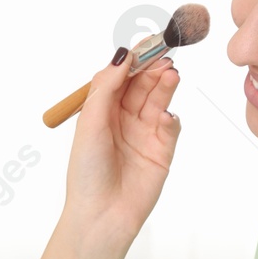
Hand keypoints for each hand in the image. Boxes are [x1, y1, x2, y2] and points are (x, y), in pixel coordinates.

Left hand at [63, 49, 182, 251]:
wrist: (101, 215)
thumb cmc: (87, 173)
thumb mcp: (90, 123)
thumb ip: (106, 88)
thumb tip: (122, 57)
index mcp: (101, 112)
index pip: (121, 77)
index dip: (134, 60)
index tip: (146, 43)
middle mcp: (122, 120)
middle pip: (142, 85)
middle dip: (152, 68)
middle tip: (164, 55)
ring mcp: (143, 134)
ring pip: (158, 101)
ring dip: (164, 86)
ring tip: (170, 74)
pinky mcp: (161, 151)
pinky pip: (171, 127)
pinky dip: (171, 118)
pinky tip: (166, 116)